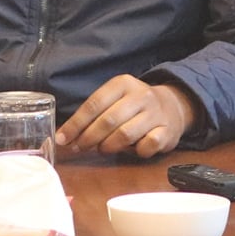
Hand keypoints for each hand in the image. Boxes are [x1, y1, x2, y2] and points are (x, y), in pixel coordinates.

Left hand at [55, 76, 195, 156]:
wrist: (173, 106)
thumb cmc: (134, 106)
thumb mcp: (115, 99)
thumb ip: (94, 114)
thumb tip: (66, 136)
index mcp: (122, 83)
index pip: (94, 104)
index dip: (76, 123)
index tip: (62, 139)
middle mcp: (140, 95)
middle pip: (108, 120)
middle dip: (89, 137)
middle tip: (80, 148)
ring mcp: (155, 113)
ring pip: (125, 134)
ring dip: (108, 146)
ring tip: (102, 148)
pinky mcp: (167, 131)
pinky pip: (146, 146)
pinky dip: (135, 151)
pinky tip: (132, 150)